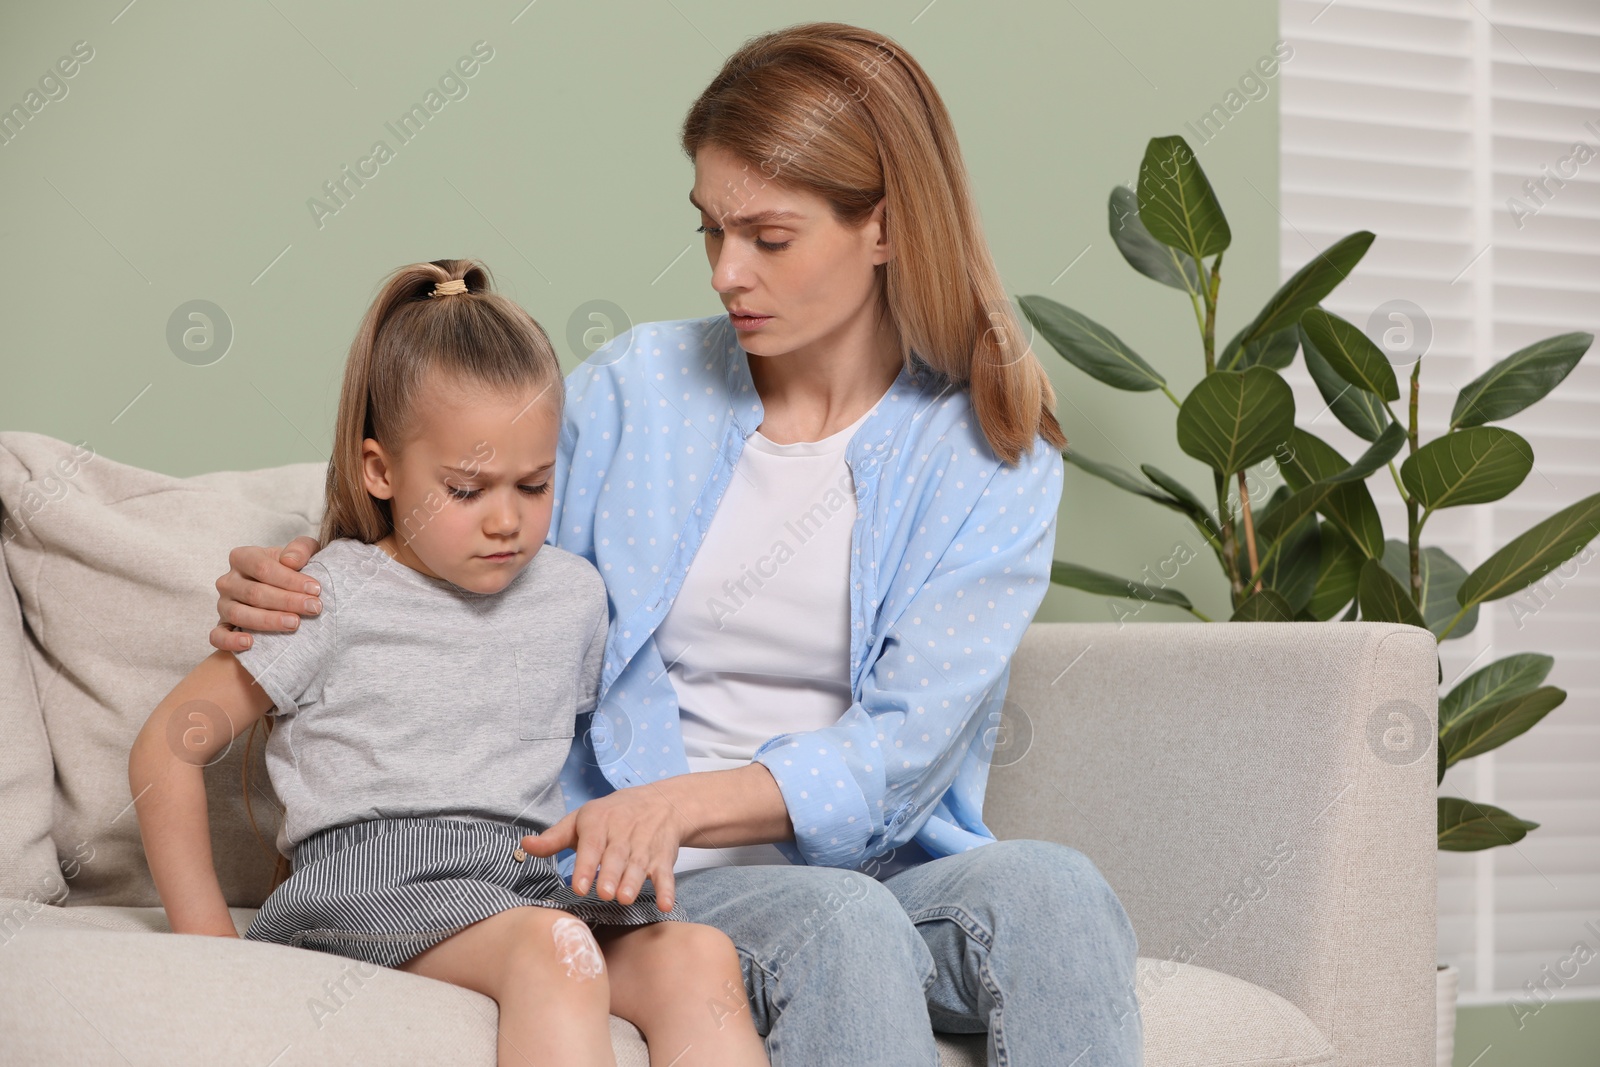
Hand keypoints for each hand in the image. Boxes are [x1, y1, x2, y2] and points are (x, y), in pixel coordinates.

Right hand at [210, 535, 323, 651]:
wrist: (283, 590)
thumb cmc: (292, 569)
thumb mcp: (300, 553)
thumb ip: (300, 549)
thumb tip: (291, 561)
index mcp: (243, 557)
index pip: (263, 568)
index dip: (290, 579)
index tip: (315, 589)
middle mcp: (228, 581)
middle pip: (254, 592)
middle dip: (287, 601)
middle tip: (313, 607)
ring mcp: (223, 604)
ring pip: (238, 614)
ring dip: (268, 620)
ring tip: (294, 623)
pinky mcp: (222, 626)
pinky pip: (218, 635)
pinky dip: (230, 641)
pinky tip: (250, 643)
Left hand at [520, 785, 683, 913]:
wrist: (661, 802)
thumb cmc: (612, 816)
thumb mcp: (580, 820)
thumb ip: (553, 838)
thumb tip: (524, 846)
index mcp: (599, 823)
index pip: (591, 844)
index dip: (586, 865)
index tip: (579, 886)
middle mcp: (622, 834)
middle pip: (616, 856)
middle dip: (611, 875)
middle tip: (604, 894)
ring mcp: (644, 847)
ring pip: (639, 865)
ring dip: (634, 882)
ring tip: (625, 898)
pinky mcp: (663, 858)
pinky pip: (666, 874)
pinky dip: (667, 889)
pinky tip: (665, 905)